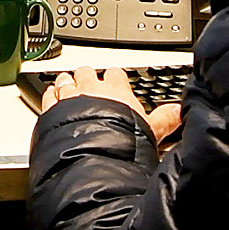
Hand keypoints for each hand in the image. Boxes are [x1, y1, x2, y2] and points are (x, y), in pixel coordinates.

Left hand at [43, 68, 182, 144]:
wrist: (94, 158)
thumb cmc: (123, 144)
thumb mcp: (152, 132)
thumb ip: (165, 119)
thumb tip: (180, 112)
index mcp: (117, 90)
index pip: (115, 73)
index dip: (114, 79)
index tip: (115, 85)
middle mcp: (92, 88)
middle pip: (87, 71)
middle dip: (87, 78)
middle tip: (90, 89)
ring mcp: (70, 97)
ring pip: (65, 79)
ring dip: (67, 84)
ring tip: (69, 91)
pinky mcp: (52, 110)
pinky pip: (48, 94)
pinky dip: (50, 95)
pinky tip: (52, 99)